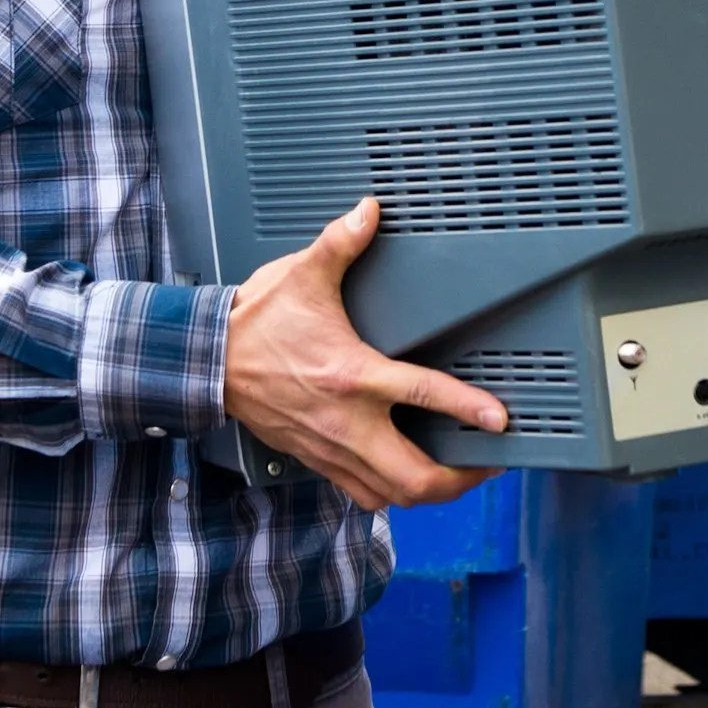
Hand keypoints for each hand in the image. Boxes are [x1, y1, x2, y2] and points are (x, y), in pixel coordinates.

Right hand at [223, 197, 504, 510]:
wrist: (208, 363)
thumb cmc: (256, 325)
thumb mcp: (301, 277)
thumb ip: (340, 244)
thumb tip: (368, 211)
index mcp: (352, 375)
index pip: (423, 396)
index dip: (467, 409)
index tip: (499, 418)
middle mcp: (347, 422)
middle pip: (415, 477)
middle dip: (461, 479)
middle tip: (489, 462)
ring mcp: (332, 448)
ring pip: (392, 495)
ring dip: (431, 492)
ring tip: (460, 476)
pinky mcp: (318, 460)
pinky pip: (364, 494)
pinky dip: (392, 493)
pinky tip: (407, 477)